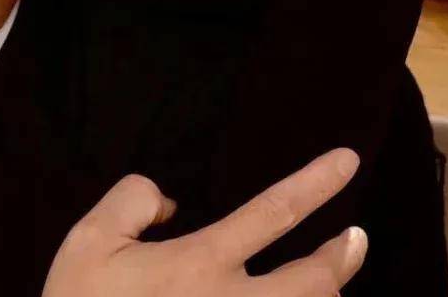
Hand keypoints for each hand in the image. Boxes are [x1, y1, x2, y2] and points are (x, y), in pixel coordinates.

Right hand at [42, 148, 366, 296]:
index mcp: (200, 265)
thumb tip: (167, 200)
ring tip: (330, 282)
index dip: (315, 183)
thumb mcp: (89, 241)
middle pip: (312, 285)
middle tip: (357, 238)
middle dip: (341, 259)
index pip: (272, 213)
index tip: (347, 162)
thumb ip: (131, 200)